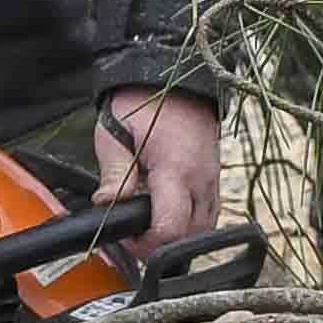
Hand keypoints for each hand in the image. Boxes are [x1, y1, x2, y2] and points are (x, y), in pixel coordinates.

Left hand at [102, 88, 226, 254]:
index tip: (127, 236)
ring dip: (177, 235)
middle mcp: (201, 179)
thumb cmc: (143, 103)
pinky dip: (190, 223)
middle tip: (133, 232)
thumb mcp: (115, 133)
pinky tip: (167, 213)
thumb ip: (114, 173)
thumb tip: (107, 204)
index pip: (170, 229)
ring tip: (149, 223)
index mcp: (176, 169)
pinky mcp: (215, 179)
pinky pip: (209, 214)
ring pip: (203, 229)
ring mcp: (213, 180)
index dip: (146, 244)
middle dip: (159, 244)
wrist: (177, 79)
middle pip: (189, 237)